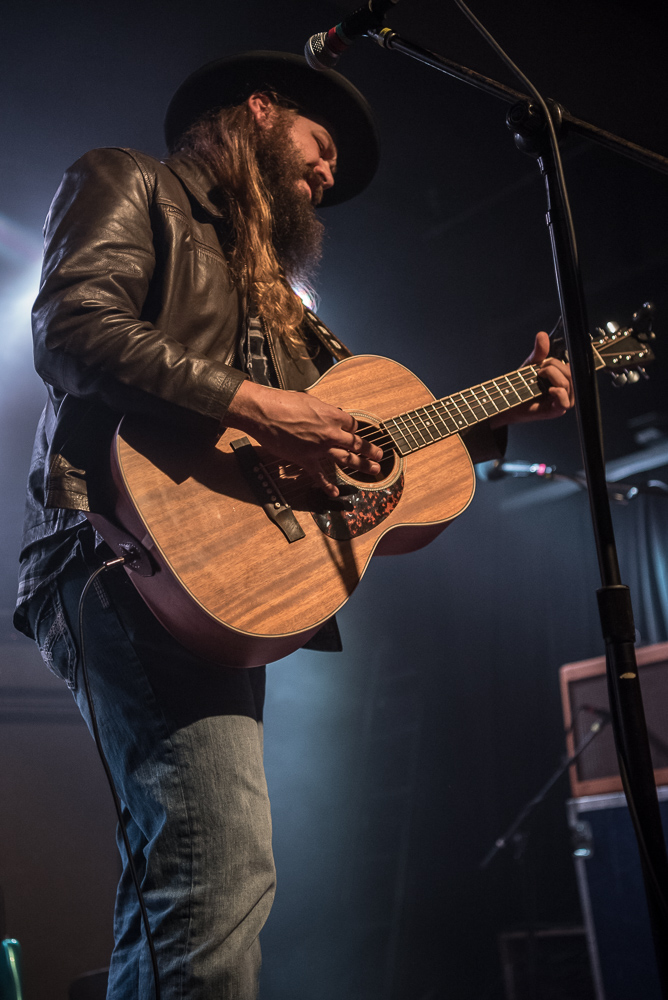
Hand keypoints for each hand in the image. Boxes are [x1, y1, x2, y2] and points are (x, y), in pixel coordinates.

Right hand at [224, 381, 382, 496]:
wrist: (265, 413)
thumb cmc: (284, 402)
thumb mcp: (309, 400)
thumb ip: (322, 411)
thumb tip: (325, 415)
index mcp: (332, 416)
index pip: (352, 425)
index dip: (353, 429)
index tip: (352, 432)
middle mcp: (330, 433)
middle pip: (356, 443)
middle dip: (369, 450)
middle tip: (380, 455)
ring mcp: (320, 448)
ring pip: (346, 459)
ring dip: (362, 465)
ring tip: (374, 470)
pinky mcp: (306, 460)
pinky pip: (320, 476)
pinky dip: (328, 485)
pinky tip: (336, 492)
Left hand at [489, 331, 573, 428]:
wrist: (507, 400)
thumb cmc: (521, 385)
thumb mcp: (531, 364)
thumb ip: (539, 351)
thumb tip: (542, 334)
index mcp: (562, 379)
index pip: (571, 367)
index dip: (558, 362)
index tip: (544, 362)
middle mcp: (565, 390)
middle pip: (570, 373)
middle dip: (553, 367)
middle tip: (538, 370)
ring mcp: (562, 401)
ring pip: (567, 383)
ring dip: (552, 375)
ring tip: (539, 376)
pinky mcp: (556, 411)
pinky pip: (565, 401)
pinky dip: (558, 392)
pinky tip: (549, 390)